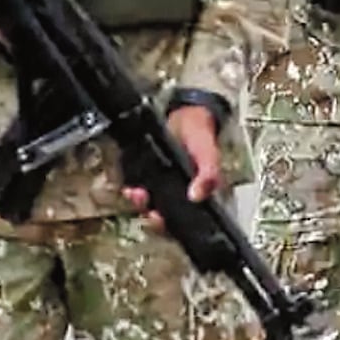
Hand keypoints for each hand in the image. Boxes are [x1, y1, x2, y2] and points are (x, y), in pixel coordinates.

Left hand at [126, 104, 225, 232]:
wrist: (185, 113)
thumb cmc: (201, 135)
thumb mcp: (209, 153)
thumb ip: (208, 174)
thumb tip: (197, 196)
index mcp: (196, 194)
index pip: (185, 220)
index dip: (172, 226)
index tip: (161, 220)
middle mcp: (178, 193)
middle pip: (164, 216)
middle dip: (153, 217)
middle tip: (149, 212)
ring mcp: (161, 184)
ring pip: (149, 204)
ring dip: (140, 203)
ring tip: (136, 194)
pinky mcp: (146, 174)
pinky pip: (137, 187)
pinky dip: (132, 189)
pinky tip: (130, 186)